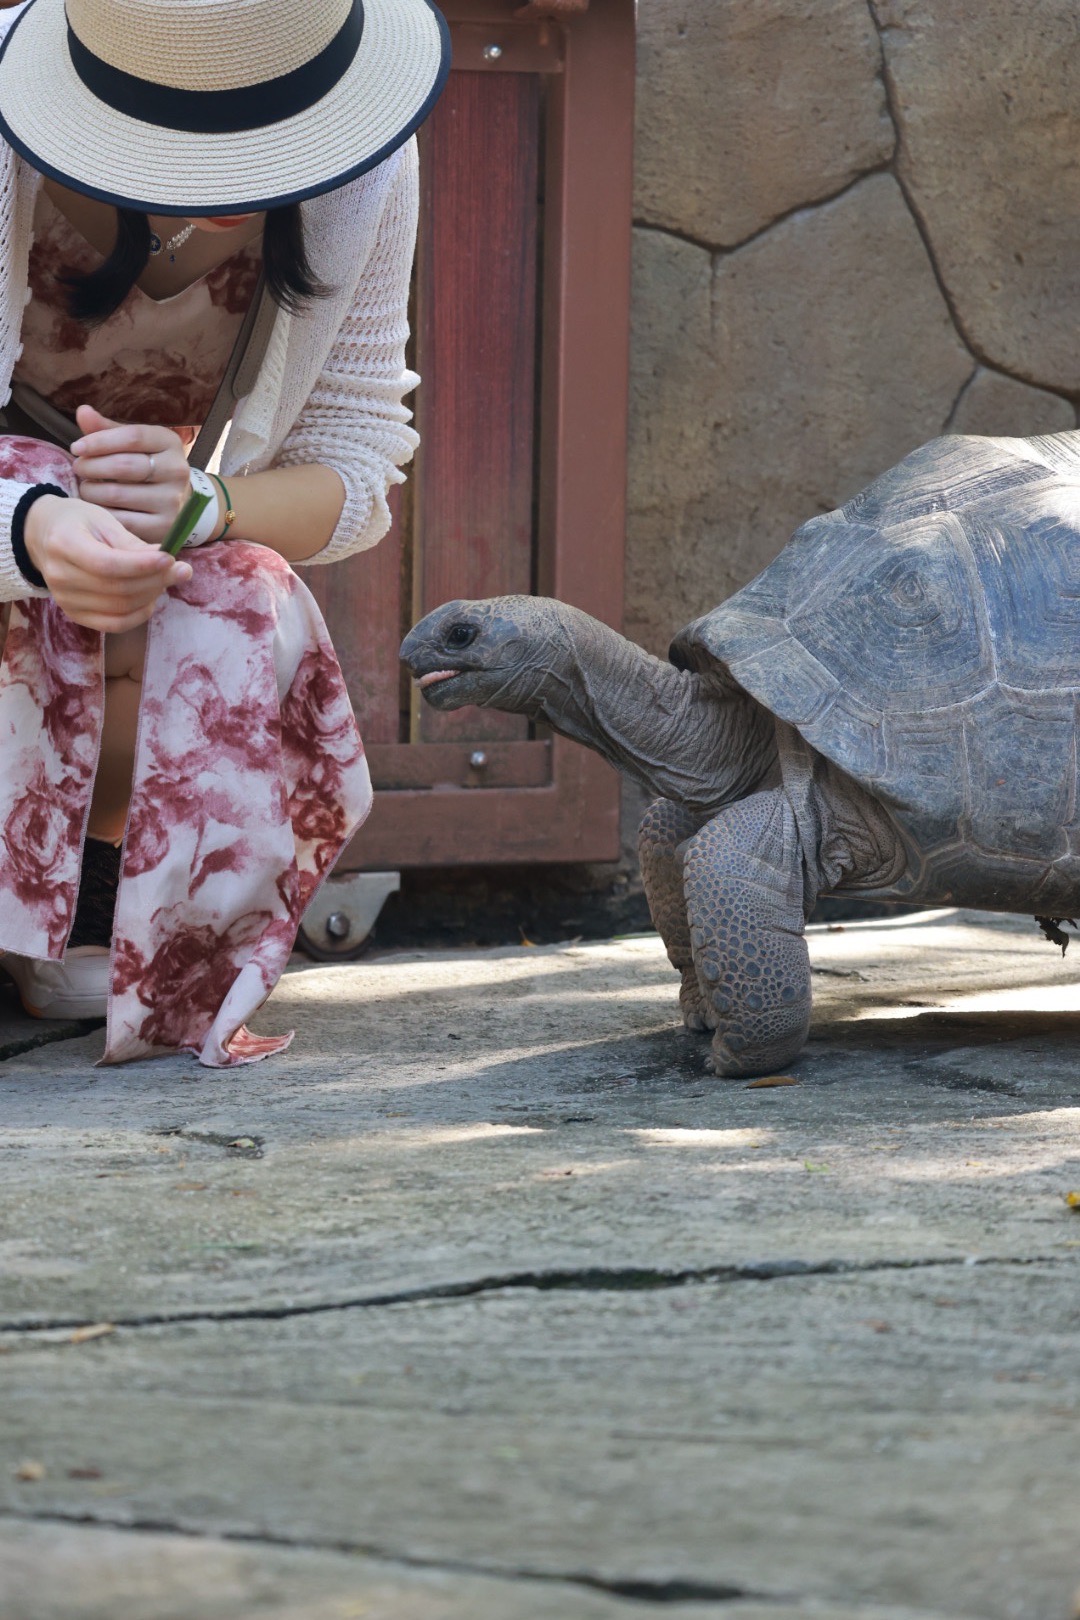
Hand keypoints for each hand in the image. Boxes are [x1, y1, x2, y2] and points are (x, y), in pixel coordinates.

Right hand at [24, 494, 191, 632]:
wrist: (44, 535)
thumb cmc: (79, 523)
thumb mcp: (103, 521)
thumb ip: (133, 544)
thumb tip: (169, 563)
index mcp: (64, 544)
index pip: (108, 565)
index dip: (143, 565)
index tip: (170, 559)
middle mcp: (59, 576)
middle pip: (117, 590)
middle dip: (156, 581)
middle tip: (180, 570)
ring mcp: (65, 600)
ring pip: (120, 608)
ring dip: (151, 596)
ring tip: (165, 580)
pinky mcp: (74, 615)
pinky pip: (114, 624)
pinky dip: (139, 615)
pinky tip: (151, 599)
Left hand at [70, 406, 196, 547]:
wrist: (181, 503)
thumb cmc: (149, 467)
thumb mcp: (134, 445)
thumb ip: (107, 430)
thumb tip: (83, 412)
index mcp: (169, 443)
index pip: (132, 437)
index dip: (99, 441)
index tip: (77, 447)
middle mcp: (176, 471)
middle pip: (123, 465)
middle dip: (91, 466)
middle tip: (78, 468)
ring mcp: (172, 501)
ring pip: (117, 494)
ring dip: (91, 491)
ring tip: (86, 488)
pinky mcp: (164, 527)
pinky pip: (121, 520)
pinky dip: (102, 513)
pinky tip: (96, 508)